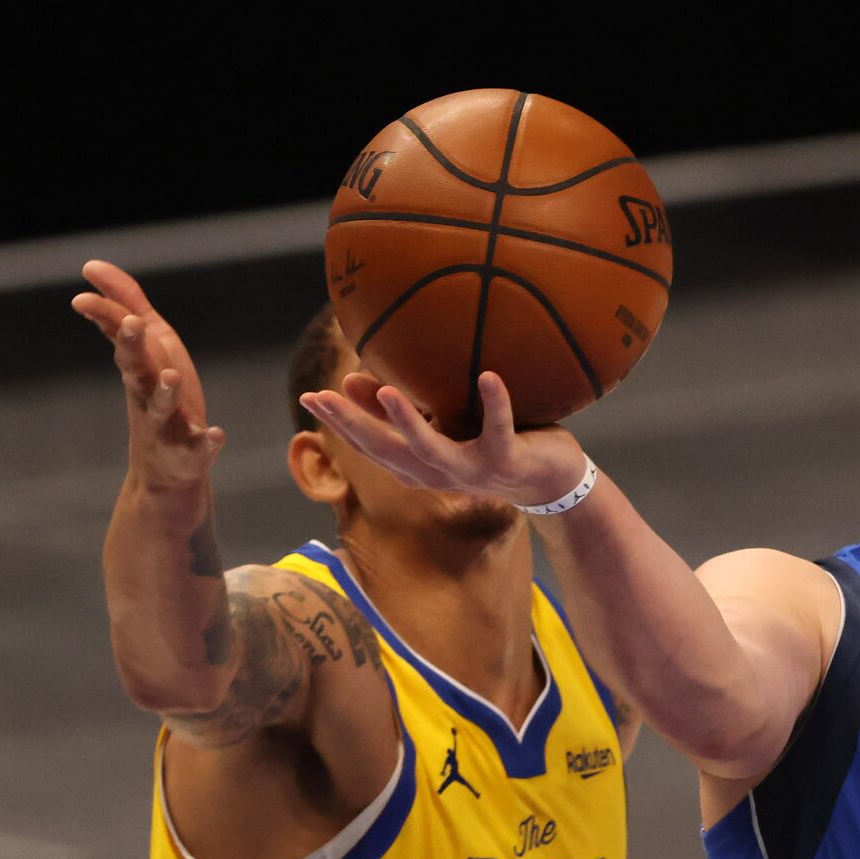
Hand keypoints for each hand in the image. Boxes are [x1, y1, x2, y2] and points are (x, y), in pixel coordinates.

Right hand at [72, 261, 224, 486]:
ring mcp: (167, 426)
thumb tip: (93, 268)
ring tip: (172, 377)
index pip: (119, 338)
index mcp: (140, 368)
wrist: (166, 473)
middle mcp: (147, 395)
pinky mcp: (191, 453)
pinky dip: (207, 442)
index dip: (104, 317)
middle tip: (131, 324)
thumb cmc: (157, 399)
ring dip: (166, 393)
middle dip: (132, 347)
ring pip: (163, 408)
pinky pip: (199, 447)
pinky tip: (216, 433)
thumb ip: (127, 307)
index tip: (82, 299)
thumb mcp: (148, 349)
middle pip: (136, 368)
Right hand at [301, 370, 585, 508]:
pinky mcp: (507, 462)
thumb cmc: (491, 446)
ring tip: (387, 392)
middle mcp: (439, 473)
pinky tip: (488, 376)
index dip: (339, 425)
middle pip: (388, 452)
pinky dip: (495, 405)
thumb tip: (355, 380)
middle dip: (352, 426)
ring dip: (409, 424)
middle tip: (320, 398)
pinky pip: (500, 431)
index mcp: (420, 466)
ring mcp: (473, 470)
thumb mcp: (443, 428)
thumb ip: (401, 411)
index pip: (370, 447)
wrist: (551, 482)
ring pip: (434, 451)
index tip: (309, 399)